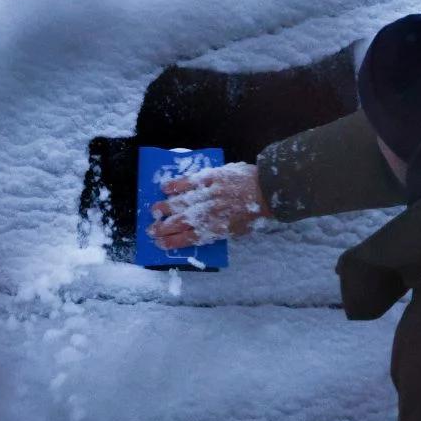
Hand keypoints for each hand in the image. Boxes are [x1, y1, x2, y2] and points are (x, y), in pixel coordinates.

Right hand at [146, 162, 267, 249]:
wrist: (270, 191)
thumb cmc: (256, 213)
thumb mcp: (239, 231)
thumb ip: (218, 232)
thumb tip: (199, 233)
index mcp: (218, 229)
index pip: (189, 238)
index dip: (172, 241)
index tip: (159, 243)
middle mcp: (211, 213)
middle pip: (181, 221)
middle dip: (164, 227)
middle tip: (151, 229)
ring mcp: (211, 194)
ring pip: (182, 202)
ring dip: (166, 207)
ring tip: (154, 211)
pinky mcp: (213, 177)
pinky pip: (191, 181)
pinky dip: (177, 185)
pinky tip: (165, 188)